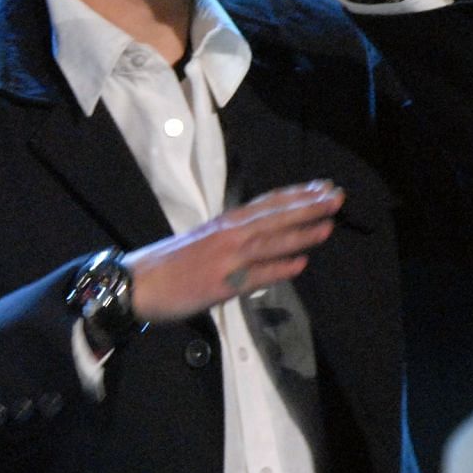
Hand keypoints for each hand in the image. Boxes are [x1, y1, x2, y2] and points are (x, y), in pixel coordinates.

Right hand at [125, 181, 343, 323]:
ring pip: (269, 242)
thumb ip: (231, 239)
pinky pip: (255, 276)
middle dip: (307, 206)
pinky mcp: (221, 284)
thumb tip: (260, 238)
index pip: (266, 204)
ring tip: (328, 225)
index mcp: (223, 224)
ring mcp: (225, 259)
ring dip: (300, 233)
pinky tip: (300, 265)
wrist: (135, 283)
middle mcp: (227, 235)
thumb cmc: (165, 265)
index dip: (296, 195)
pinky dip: (278, 269)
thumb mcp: (201, 242)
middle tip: (337, 196)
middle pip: (274, 217)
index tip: (322, 187)